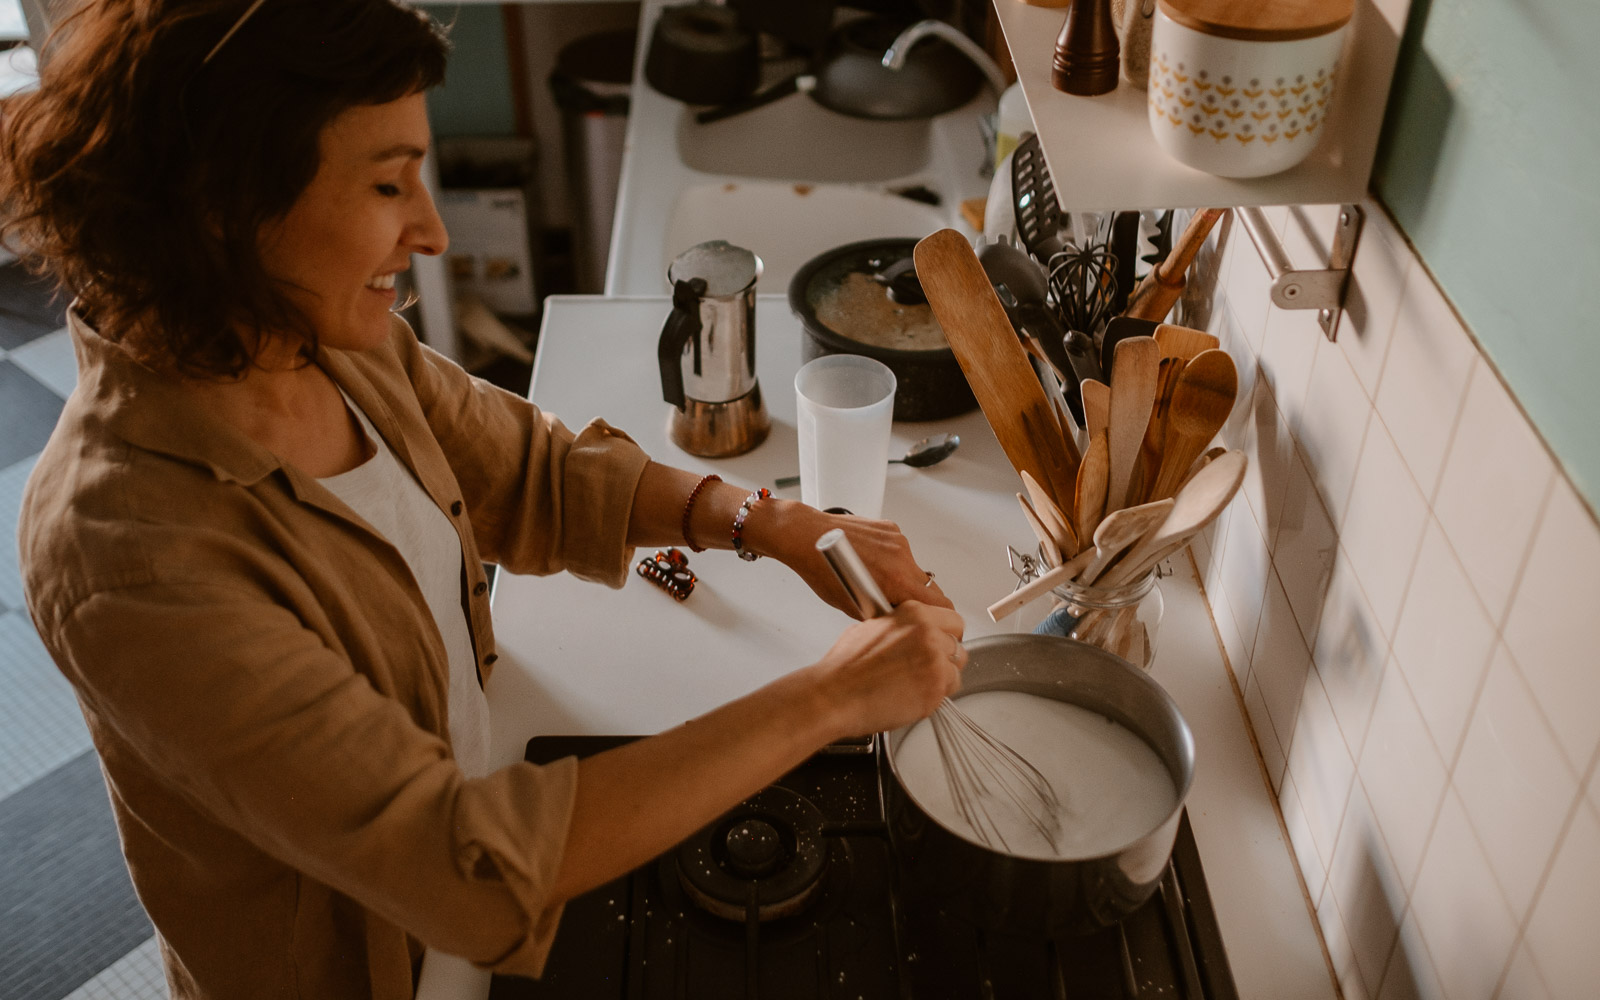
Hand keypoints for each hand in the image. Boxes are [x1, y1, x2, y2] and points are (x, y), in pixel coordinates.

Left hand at [746, 501, 954, 616]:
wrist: (808, 536)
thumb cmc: (822, 570)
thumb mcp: (853, 606)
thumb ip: (882, 614)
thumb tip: (897, 621)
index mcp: (898, 581)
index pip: (940, 604)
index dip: (939, 616)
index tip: (934, 621)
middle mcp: (903, 558)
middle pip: (929, 586)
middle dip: (918, 597)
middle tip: (897, 601)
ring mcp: (898, 541)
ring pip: (913, 567)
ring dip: (902, 576)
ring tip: (874, 577)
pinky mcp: (891, 529)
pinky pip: (901, 550)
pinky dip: (891, 558)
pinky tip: (870, 560)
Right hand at [809, 601, 966, 737]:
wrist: (834, 696)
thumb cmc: (844, 667)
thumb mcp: (871, 627)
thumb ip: (900, 626)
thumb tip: (909, 631)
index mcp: (913, 613)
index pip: (953, 620)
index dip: (946, 635)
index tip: (939, 643)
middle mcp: (927, 633)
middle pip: (958, 646)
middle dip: (945, 658)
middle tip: (924, 669)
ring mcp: (934, 661)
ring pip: (956, 670)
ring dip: (942, 679)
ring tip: (914, 684)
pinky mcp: (935, 688)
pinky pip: (948, 693)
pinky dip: (934, 697)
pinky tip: (911, 696)